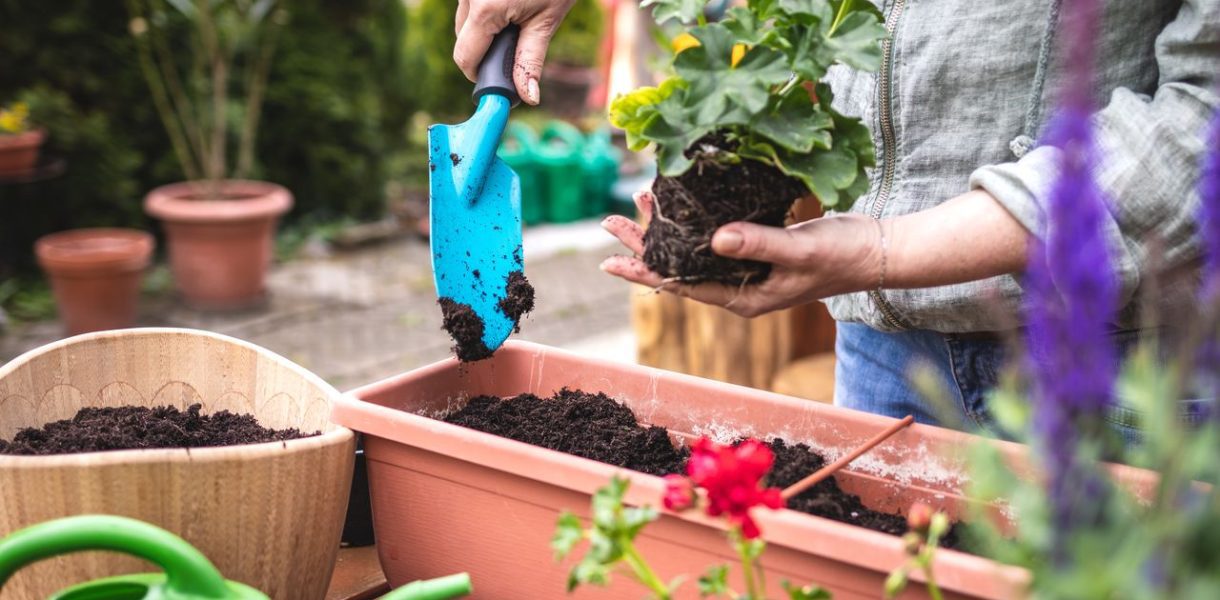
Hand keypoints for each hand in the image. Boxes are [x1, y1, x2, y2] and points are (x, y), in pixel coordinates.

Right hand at [454, 0, 577, 104]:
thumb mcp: (546, 21)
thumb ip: (531, 61)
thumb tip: (527, 97)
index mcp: (485, 11)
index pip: (464, 57)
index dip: (479, 75)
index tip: (496, 81)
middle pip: (462, 39)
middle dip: (484, 50)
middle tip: (514, 44)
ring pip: (465, 19)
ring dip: (484, 28)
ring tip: (517, 15)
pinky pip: (470, 2)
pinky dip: (484, 9)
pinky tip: (509, 2)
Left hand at [600, 191, 881, 317]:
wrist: (878, 250)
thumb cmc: (843, 255)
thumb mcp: (799, 250)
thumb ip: (757, 244)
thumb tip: (713, 238)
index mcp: (744, 298)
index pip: (682, 286)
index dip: (645, 271)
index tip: (611, 259)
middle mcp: (740, 288)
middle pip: (680, 268)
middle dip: (645, 245)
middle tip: (609, 221)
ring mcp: (749, 270)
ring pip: (695, 251)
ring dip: (668, 229)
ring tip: (638, 204)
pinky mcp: (759, 249)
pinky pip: (716, 237)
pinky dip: (695, 220)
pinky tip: (682, 201)